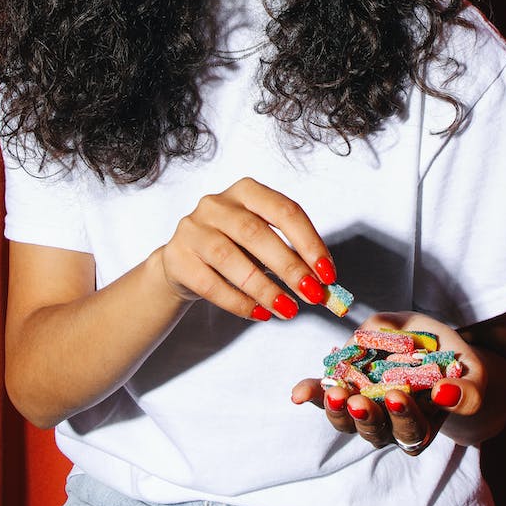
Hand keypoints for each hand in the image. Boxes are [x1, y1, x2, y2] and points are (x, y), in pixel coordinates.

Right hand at [158, 176, 336, 322]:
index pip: (284, 210)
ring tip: (288, 310)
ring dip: (265, 288)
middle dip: (289, 266)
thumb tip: (326, 287)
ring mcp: (193, 228)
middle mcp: (217, 203)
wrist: (183, 262)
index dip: (309, 242)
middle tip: (313, 295)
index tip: (328, 274)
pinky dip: (239, 302)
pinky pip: (210, 283)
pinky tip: (260, 314)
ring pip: (230, 258)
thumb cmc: (235, 249)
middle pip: (256, 232)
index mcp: (247, 191)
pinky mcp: (177, 258)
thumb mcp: (263, 244)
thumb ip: (293, 259)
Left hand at [291, 312, 490, 455]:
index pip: (413, 432)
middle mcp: (393, 427)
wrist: (444, 356)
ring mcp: (368, 411)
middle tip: (360, 402)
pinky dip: (313, 394)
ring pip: (349, 422)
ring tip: (333, 394)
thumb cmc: (459, 366)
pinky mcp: (349, 391)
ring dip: (337, 410)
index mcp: (425, 425)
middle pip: (376, 433)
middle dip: (367, 418)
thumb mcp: (473, 373)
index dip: (405, 417)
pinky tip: (298, 392)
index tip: (400, 397)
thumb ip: (464, 388)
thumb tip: (441, 393)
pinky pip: (328, 398)